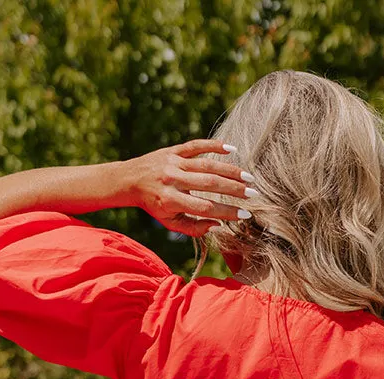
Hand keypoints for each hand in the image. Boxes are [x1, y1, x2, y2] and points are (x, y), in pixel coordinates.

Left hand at [119, 139, 257, 236]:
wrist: (130, 180)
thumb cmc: (155, 205)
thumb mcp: (170, 222)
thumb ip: (193, 227)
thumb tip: (218, 225)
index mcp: (171, 201)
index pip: (205, 207)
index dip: (227, 211)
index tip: (245, 214)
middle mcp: (172, 180)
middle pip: (209, 184)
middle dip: (234, 189)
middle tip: (253, 194)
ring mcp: (173, 163)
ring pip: (207, 165)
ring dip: (230, 170)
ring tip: (248, 177)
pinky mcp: (174, 150)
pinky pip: (196, 146)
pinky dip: (214, 145)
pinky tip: (232, 149)